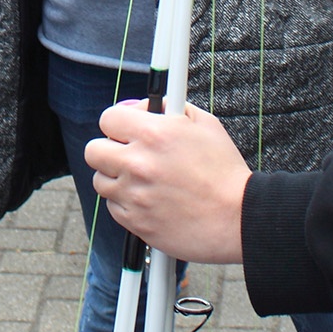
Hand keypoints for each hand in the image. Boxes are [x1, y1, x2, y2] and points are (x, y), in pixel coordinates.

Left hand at [87, 101, 249, 264]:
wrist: (239, 218)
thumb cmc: (225, 171)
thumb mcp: (204, 124)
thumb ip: (170, 109)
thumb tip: (144, 107)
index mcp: (154, 134)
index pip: (108, 118)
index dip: (118, 122)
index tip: (127, 129)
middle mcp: (138, 164)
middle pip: (93, 150)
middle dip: (109, 149)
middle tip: (127, 153)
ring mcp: (134, 196)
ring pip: (100, 181)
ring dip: (116, 178)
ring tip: (142, 180)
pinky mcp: (136, 223)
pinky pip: (113, 208)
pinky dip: (127, 204)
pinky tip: (150, 200)